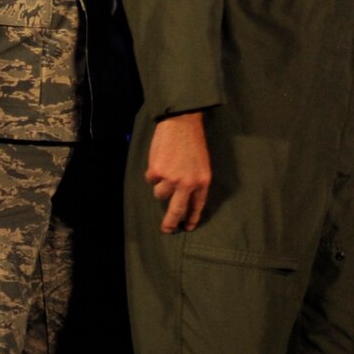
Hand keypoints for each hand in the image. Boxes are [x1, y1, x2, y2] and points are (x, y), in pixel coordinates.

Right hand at [147, 112, 211, 232]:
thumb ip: (195, 182)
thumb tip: (184, 199)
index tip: (187, 227)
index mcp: (202, 182)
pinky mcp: (156, 172)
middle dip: (171, 223)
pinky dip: (153, 173)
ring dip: (160, 185)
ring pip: (160, 194)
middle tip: (167, 230)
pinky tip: (159, 160)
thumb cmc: (192, 142)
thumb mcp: (202, 164)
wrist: (181, 124)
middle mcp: (188, 184)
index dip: (191, 218)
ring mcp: (171, 179)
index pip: (197, 206)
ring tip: (166, 169)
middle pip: (177, 211)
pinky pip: (151, 180)